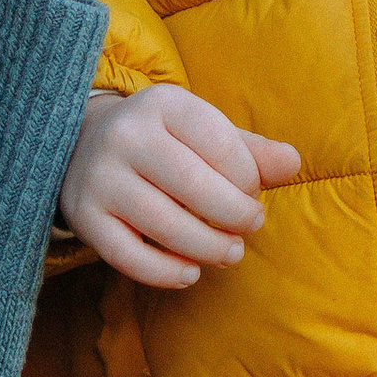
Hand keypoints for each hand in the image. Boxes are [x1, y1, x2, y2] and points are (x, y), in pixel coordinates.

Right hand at [59, 86, 301, 289]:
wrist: (83, 141)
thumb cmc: (163, 141)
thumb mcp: (204, 131)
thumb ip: (250, 150)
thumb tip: (293, 163)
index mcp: (162, 104)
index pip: (220, 144)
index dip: (247, 178)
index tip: (253, 194)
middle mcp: (125, 136)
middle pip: (193, 186)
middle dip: (233, 215)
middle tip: (250, 227)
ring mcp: (99, 177)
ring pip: (163, 224)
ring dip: (207, 247)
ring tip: (230, 252)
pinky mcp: (84, 216)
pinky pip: (128, 256)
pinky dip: (164, 272)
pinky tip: (189, 273)